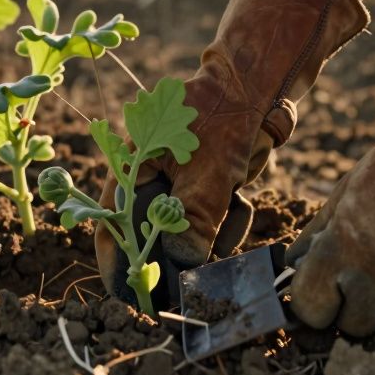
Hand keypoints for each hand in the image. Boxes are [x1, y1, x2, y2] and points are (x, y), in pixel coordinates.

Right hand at [94, 0, 368, 297]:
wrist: (261, 76)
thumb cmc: (226, 119)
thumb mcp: (208, 179)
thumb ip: (191, 227)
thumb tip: (181, 267)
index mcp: (133, 164)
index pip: (113, 225)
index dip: (121, 264)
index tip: (134, 298)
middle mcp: (148, 168)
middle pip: (151, 230)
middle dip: (179, 251)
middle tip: (198, 272)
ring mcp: (176, 169)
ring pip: (186, 224)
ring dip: (211, 232)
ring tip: (233, 212)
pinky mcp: (203, 171)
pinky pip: (209, 210)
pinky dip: (225, 216)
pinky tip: (241, 203)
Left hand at [285, 134, 374, 335]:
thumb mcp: (342, 197)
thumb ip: (314, 237)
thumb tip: (293, 268)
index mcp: (339, 250)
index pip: (310, 309)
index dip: (315, 302)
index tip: (326, 293)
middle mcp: (372, 278)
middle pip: (353, 326)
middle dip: (358, 306)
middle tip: (372, 275)